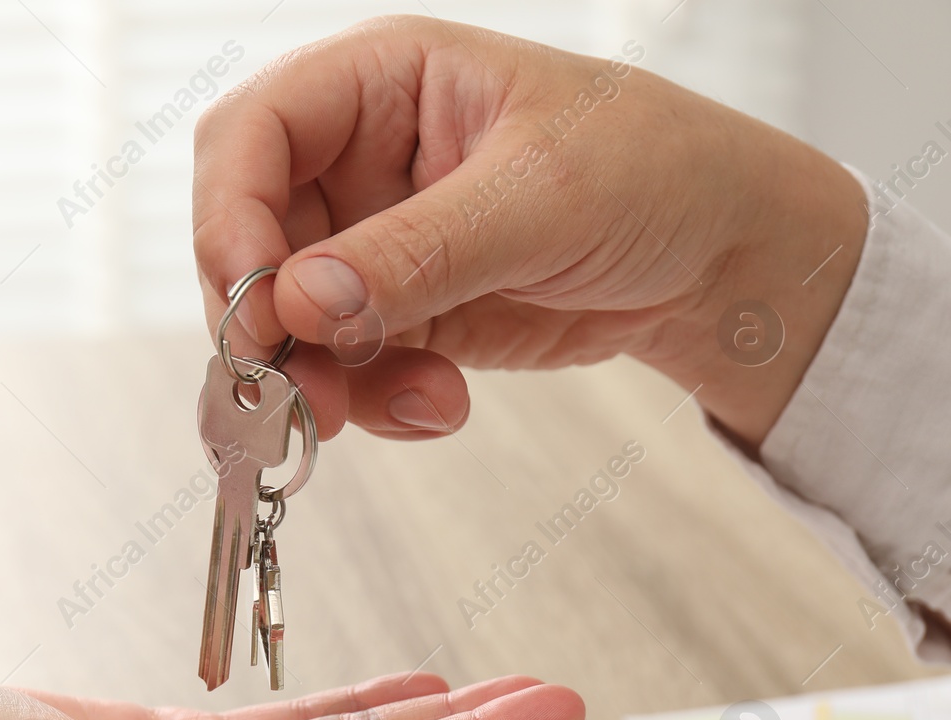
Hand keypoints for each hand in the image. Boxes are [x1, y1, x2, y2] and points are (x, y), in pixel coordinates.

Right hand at [192, 16, 865, 449]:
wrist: (721, 259)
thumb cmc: (655, 172)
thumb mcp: (540, 199)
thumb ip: (416, 251)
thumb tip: (298, 301)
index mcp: (381, 84)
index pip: (252, 134)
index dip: (229, 214)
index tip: (253, 300)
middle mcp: (357, 162)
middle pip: (248, 237)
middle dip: (267, 321)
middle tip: (299, 388)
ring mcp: (371, 245)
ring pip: (286, 321)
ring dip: (321, 378)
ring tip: (399, 405)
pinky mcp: (396, 316)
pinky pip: (341, 368)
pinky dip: (372, 400)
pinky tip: (440, 404)